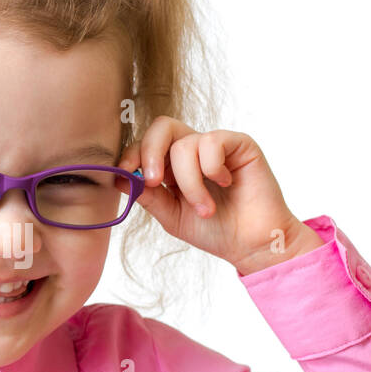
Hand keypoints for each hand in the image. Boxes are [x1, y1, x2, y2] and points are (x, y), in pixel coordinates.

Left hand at [117, 118, 321, 274]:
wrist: (252, 244)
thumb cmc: (215, 230)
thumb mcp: (172, 216)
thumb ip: (148, 196)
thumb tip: (118, 178)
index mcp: (173, 165)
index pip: (146, 144)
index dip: (132, 154)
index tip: (126, 174)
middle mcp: (194, 150)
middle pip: (162, 126)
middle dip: (150, 152)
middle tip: (154, 181)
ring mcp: (216, 145)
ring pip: (185, 144)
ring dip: (190, 182)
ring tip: (205, 209)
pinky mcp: (239, 143)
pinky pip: (212, 142)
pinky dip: (212, 168)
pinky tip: (226, 184)